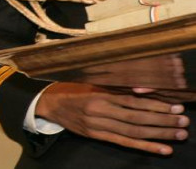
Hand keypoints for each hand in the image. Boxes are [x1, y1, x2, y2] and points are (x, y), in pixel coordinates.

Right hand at [36, 82, 188, 154]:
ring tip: (179, 135)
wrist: (49, 104)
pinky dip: (145, 147)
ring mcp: (97, 126)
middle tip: (183, 122)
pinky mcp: (96, 136)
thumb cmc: (74, 89)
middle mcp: (99, 111)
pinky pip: (124, 143)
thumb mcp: (93, 82)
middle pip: (136, 119)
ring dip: (158, 135)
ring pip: (133, 133)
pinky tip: (162, 149)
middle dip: (162, 121)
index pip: (133, 102)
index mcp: (100, 95)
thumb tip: (145, 89)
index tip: (176, 107)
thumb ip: (117, 86)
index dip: (156, 106)